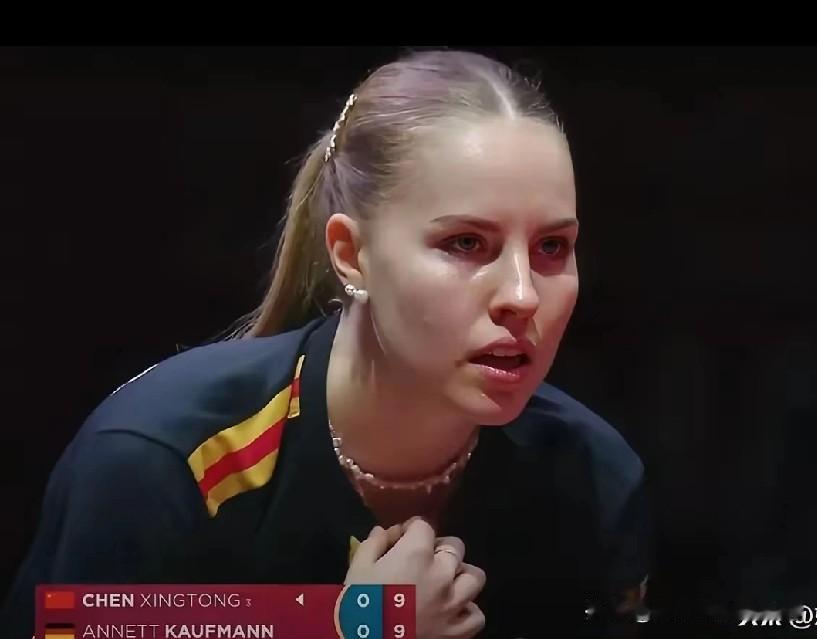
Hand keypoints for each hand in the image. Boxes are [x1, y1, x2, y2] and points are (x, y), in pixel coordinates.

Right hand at [345, 518, 485, 638]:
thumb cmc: (358, 604)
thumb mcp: (358, 567)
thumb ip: (374, 544)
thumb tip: (384, 531)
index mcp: (416, 553)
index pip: (424, 526)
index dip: (412, 529)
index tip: (402, 538)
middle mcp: (441, 574)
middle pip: (454, 547)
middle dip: (439, 548)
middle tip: (423, 559)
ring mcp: (453, 604)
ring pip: (474, 577)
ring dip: (460, 575)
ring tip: (444, 582)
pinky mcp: (457, 631)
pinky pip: (476, 615)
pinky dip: (467, 611)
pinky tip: (451, 610)